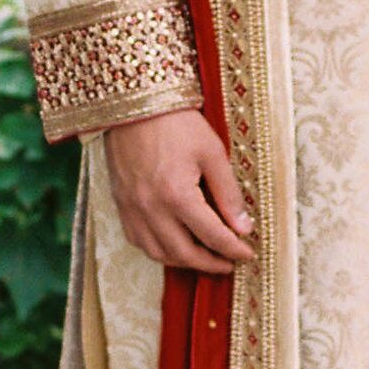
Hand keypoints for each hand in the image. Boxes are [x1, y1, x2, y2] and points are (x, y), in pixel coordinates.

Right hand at [104, 108, 255, 272]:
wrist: (134, 105)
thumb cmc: (176, 123)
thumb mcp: (211, 152)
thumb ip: (228, 193)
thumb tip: (243, 226)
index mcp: (178, 195)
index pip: (213, 236)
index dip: (234, 250)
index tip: (247, 254)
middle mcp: (151, 209)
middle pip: (184, 254)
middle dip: (210, 263)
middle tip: (229, 263)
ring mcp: (132, 210)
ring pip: (158, 253)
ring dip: (184, 261)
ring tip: (205, 257)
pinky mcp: (121, 205)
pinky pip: (138, 241)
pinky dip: (158, 250)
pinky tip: (174, 244)